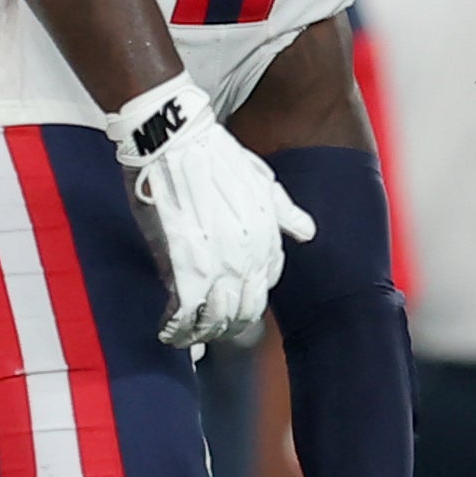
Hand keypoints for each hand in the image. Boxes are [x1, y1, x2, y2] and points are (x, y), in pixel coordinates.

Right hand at [112, 76, 299, 351]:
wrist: (175, 142)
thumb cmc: (214, 155)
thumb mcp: (261, 181)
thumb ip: (285, 212)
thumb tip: (308, 232)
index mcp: (266, 239)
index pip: (265, 286)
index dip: (248, 298)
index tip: (232, 302)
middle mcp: (247, 259)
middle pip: (245, 312)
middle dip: (229, 325)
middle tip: (210, 328)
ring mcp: (216, 268)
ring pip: (215, 321)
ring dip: (201, 332)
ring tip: (187, 334)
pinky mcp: (182, 271)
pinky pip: (184, 317)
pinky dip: (176, 330)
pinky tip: (167, 333)